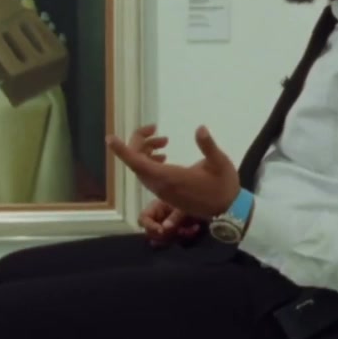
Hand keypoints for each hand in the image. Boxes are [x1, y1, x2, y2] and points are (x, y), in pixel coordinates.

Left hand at [107, 124, 239, 219]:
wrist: (227, 210)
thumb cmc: (224, 185)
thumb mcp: (220, 163)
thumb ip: (208, 146)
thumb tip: (199, 129)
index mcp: (171, 178)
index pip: (139, 164)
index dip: (123, 151)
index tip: (110, 139)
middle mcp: (162, 186)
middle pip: (137, 163)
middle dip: (138, 143)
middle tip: (154, 128)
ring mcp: (162, 191)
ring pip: (142, 169)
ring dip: (145, 151)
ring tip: (163, 140)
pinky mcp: (166, 193)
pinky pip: (148, 175)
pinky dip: (149, 161)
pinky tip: (163, 154)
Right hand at [138, 198, 201, 245]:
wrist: (208, 200)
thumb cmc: (193, 197)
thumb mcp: (184, 206)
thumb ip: (174, 217)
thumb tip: (164, 229)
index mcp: (157, 208)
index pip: (143, 219)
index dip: (150, 226)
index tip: (161, 231)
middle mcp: (159, 219)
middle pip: (152, 234)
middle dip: (166, 235)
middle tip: (179, 232)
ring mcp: (168, 227)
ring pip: (164, 239)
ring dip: (177, 237)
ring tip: (190, 230)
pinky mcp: (177, 233)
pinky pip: (176, 240)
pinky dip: (185, 237)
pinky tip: (195, 229)